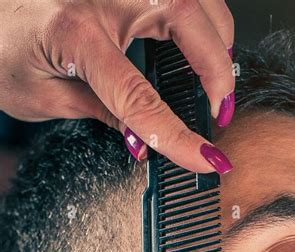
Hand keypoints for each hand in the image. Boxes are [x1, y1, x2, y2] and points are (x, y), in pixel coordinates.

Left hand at [0, 0, 233, 171]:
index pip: (140, 96)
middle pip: (188, 19)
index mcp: (75, 30)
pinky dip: (199, 21)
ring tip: (213, 83)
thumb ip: (101, 113)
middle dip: (217, 70)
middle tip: (219, 113)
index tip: (205, 159)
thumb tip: (143, 139)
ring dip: (215, 40)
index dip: (177, 134)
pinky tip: (196, 48)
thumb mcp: (44, 96)